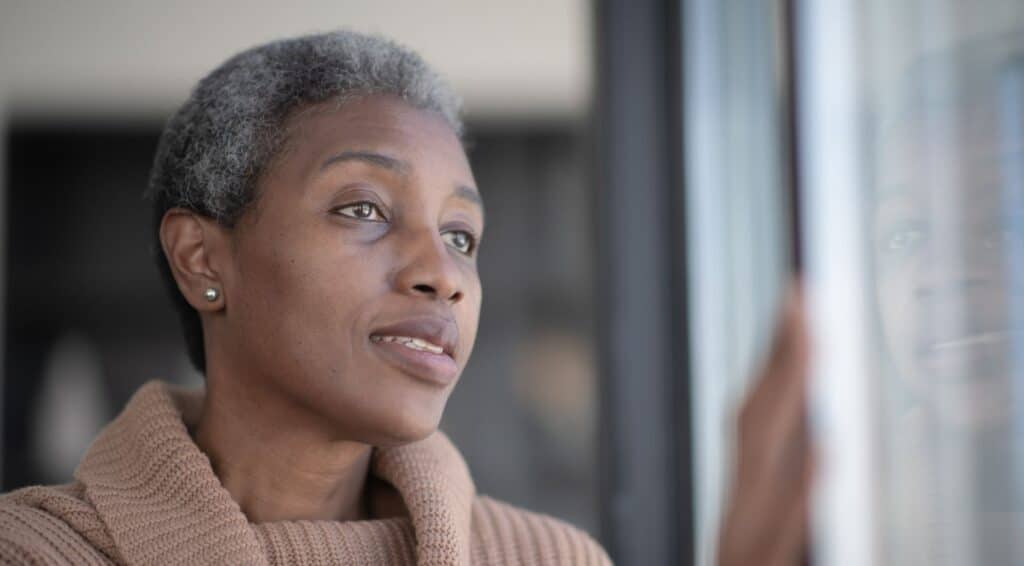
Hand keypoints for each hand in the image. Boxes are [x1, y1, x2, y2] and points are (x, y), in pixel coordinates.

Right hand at [717, 285, 813, 565]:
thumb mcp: (746, 538)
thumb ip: (769, 500)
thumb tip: (812, 442)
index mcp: (736, 503)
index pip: (751, 418)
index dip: (773, 362)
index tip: (793, 306)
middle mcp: (736, 516)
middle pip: (754, 427)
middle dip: (780, 362)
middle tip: (799, 298)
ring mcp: (746, 543)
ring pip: (765, 465)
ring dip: (787, 402)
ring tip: (810, 345)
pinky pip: (783, 528)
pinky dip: (802, 486)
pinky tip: (824, 448)